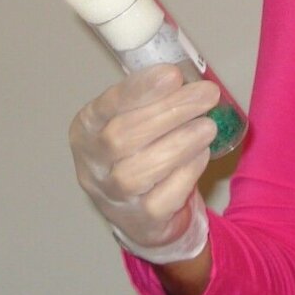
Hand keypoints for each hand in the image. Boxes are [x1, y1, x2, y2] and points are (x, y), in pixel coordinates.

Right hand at [69, 63, 217, 263]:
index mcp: (86, 129)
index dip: (139, 90)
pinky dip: (185, 173)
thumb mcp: (136, 120)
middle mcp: (92, 164)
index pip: (107, 106)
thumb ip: (154, 99)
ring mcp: (112, 196)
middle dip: (169, 111)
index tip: (173, 74)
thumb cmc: (140, 154)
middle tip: (206, 95)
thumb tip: (189, 77)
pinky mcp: (140, 221)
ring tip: (208, 126)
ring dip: (179, 143)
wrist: (143, 215)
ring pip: (138, 171)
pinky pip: (161, 198)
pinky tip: (202, 155)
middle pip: (121, 137)